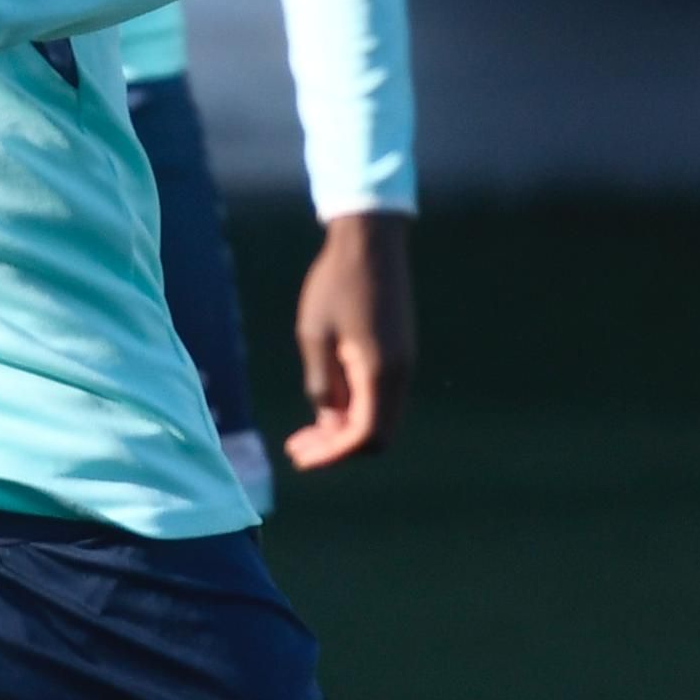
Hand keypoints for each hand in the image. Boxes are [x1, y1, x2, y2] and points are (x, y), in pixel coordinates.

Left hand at [287, 210, 415, 470]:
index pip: (363, 435)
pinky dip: (353, 412)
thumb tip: (329, 425)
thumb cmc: (336, 284)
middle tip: (297, 450)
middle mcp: (399, 374)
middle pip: (376, 436)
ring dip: (344, 432)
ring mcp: (402, 364)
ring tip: (303, 435)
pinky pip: (379, 398)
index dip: (332, 454)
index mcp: (379, 371)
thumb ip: (322, 385)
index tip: (300, 458)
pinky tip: (323, 409)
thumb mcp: (314, 336)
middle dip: (337, 450)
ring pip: (379, 419)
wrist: (370, 242)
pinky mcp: (398, 354)